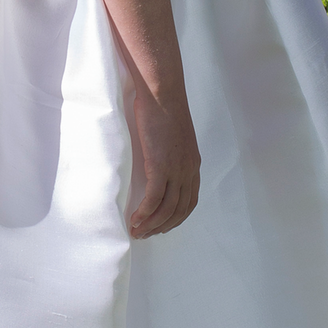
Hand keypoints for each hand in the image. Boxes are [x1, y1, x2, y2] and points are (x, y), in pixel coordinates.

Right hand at [128, 85, 199, 238]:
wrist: (162, 93)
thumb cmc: (163, 106)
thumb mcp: (172, 133)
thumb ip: (170, 149)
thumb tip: (158, 156)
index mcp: (192, 163)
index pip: (189, 200)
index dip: (176, 217)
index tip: (162, 225)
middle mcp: (188, 170)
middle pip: (179, 210)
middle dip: (163, 226)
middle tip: (146, 234)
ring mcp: (176, 170)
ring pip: (167, 209)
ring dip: (151, 224)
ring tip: (137, 231)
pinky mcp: (160, 166)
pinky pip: (154, 199)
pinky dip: (144, 213)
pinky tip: (135, 219)